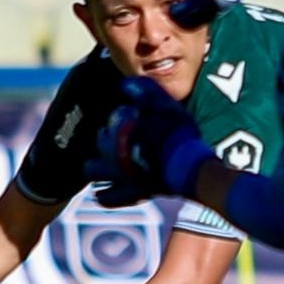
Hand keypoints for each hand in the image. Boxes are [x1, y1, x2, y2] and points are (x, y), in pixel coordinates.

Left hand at [87, 77, 214, 201]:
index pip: (105, 130)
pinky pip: (108, 198)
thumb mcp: (166, 107)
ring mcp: (120, 177)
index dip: (112, 128)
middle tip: (115, 145)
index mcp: (118, 133)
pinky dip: (105, 195)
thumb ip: (146, 93)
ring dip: (97, 169)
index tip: (123, 127)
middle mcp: (112, 156)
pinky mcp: (132, 195)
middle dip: (102, 147)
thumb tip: (125, 85)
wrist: (191, 167)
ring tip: (106, 167)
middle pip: (97, 148)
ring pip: (93, 172)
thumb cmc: (179, 135)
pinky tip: (105, 191)